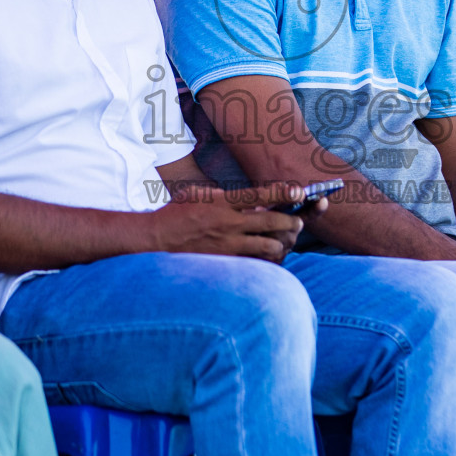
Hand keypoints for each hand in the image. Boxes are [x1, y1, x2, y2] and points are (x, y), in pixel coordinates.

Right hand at [152, 183, 310, 261]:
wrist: (155, 239)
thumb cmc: (177, 213)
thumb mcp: (200, 194)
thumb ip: (226, 196)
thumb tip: (252, 201)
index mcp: (223, 202)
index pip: (260, 195)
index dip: (283, 193)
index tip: (299, 192)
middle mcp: (228, 223)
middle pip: (271, 222)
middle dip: (291, 222)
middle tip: (298, 222)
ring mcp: (227, 245)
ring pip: (268, 246)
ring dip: (281, 243)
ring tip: (285, 241)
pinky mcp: (225, 262)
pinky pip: (255, 263)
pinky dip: (266, 260)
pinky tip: (269, 258)